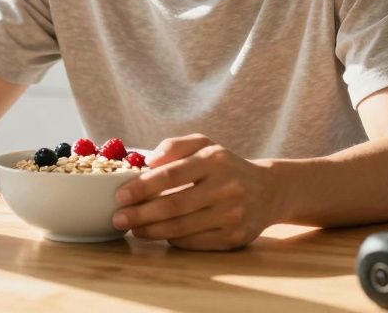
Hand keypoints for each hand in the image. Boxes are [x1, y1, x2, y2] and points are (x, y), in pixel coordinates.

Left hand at [111, 134, 278, 250]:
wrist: (269, 191)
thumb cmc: (226, 166)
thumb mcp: (205, 145)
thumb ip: (175, 147)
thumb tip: (148, 161)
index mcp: (215, 160)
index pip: (172, 174)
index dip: (142, 187)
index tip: (120, 195)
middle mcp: (226, 187)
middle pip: (174, 205)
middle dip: (141, 214)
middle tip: (118, 218)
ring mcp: (232, 215)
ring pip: (181, 228)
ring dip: (151, 230)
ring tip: (133, 228)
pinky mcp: (234, 238)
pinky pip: (194, 242)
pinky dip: (172, 239)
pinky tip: (160, 233)